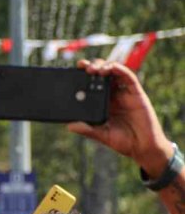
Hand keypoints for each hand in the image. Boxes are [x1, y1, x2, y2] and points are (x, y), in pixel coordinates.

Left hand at [68, 59, 173, 176]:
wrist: (143, 147)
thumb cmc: (122, 141)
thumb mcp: (101, 135)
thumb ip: (87, 130)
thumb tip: (70, 126)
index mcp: (101, 103)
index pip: (90, 84)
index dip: (82, 76)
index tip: (73, 71)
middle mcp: (112, 95)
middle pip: (101, 74)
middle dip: (91, 67)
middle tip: (83, 67)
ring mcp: (124, 93)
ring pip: (114, 72)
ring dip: (104, 66)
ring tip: (95, 69)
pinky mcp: (136, 93)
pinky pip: (128, 78)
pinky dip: (121, 70)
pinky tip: (113, 67)